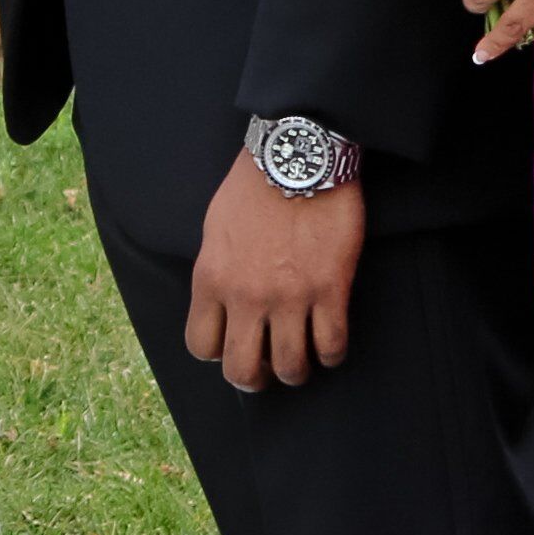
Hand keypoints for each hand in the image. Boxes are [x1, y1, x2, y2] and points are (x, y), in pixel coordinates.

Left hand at [185, 145, 363, 393]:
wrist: (297, 155)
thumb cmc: (253, 186)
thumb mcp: (215, 230)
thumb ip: (216, 271)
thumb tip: (221, 300)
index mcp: (211, 280)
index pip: (202, 345)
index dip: (219, 353)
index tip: (235, 344)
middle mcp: (246, 296)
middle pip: (243, 370)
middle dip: (256, 379)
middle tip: (268, 368)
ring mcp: (289, 296)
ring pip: (291, 366)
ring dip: (297, 371)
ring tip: (303, 360)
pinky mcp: (330, 289)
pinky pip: (331, 345)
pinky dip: (331, 354)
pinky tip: (330, 345)